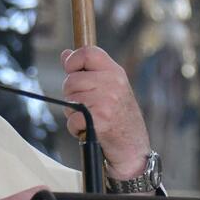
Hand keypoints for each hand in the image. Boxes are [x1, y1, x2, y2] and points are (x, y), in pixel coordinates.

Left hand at [61, 46, 151, 179]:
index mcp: (115, 72)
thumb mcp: (110, 87)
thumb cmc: (120, 117)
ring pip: (69, 100)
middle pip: (71, 80)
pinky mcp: (98, 120)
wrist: (133, 146)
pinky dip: (75, 128)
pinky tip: (89, 128)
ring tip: (90, 117)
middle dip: (72, 94)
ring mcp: (105, 102)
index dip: (73, 60)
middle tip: (87, 105)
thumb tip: (66, 54)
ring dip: (73, 113)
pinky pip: (72, 119)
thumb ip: (88, 70)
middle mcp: (112, 84)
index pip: (88, 52)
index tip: (72, 71)